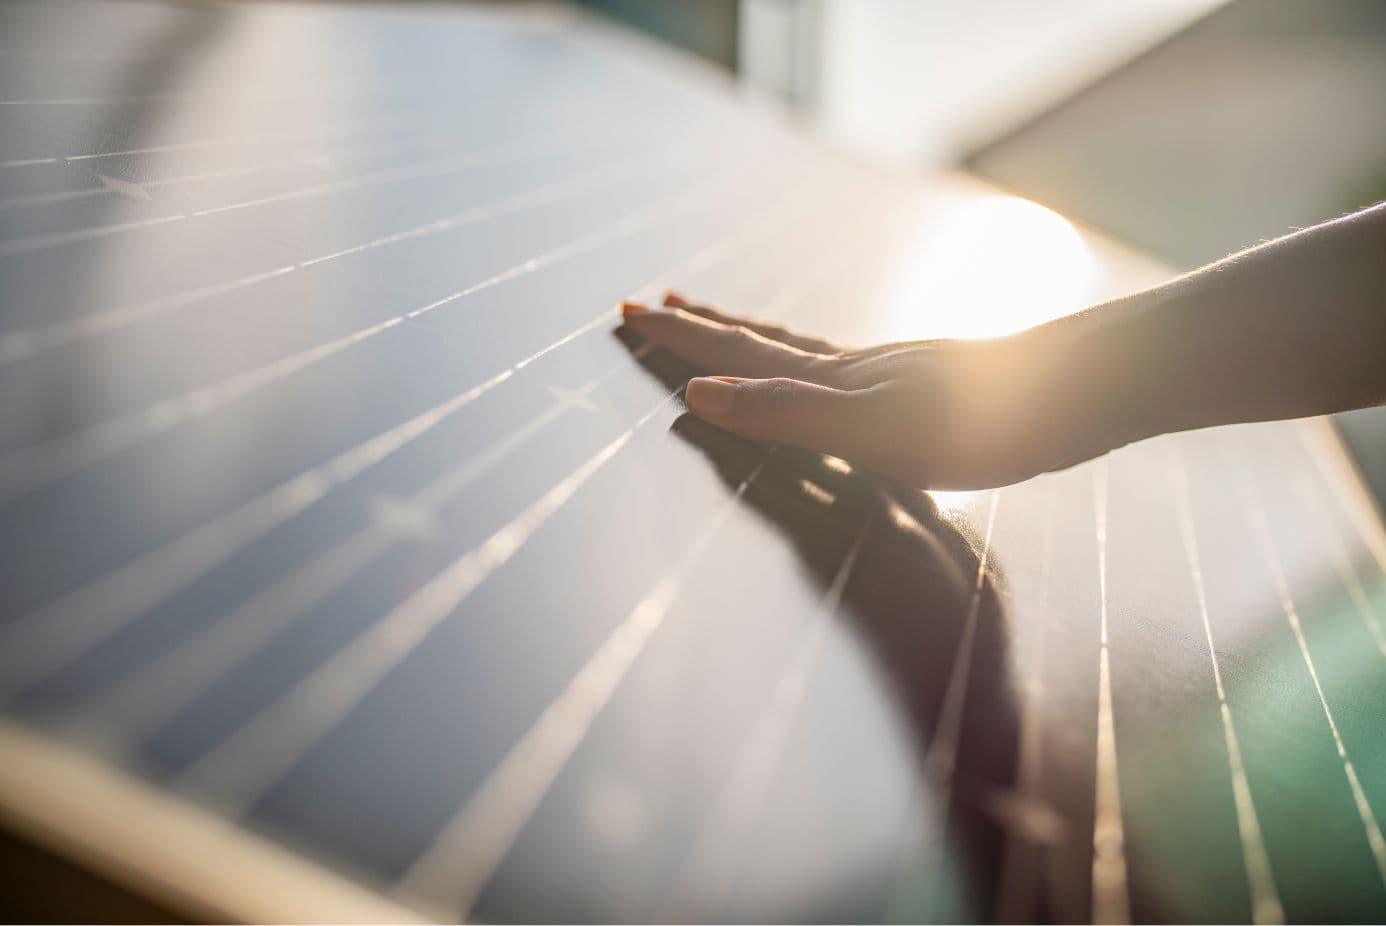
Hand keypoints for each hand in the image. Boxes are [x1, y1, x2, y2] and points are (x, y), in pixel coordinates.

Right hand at [620, 292, 1129, 489]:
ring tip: (718, 319)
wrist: (1080, 390)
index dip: (683, 338)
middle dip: (701, 327)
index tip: (630, 313)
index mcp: (834, 380)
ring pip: (799, 350)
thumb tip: (701, 395)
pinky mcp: (925, 386)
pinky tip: (829, 368)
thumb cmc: (982, 419)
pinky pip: (842, 367)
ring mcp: (891, 372)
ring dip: (748, 337)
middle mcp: (855, 367)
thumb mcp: (873, 428)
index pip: (737, 354)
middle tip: (652, 304)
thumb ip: (789, 414)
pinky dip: (807, 361)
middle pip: (759, 341)